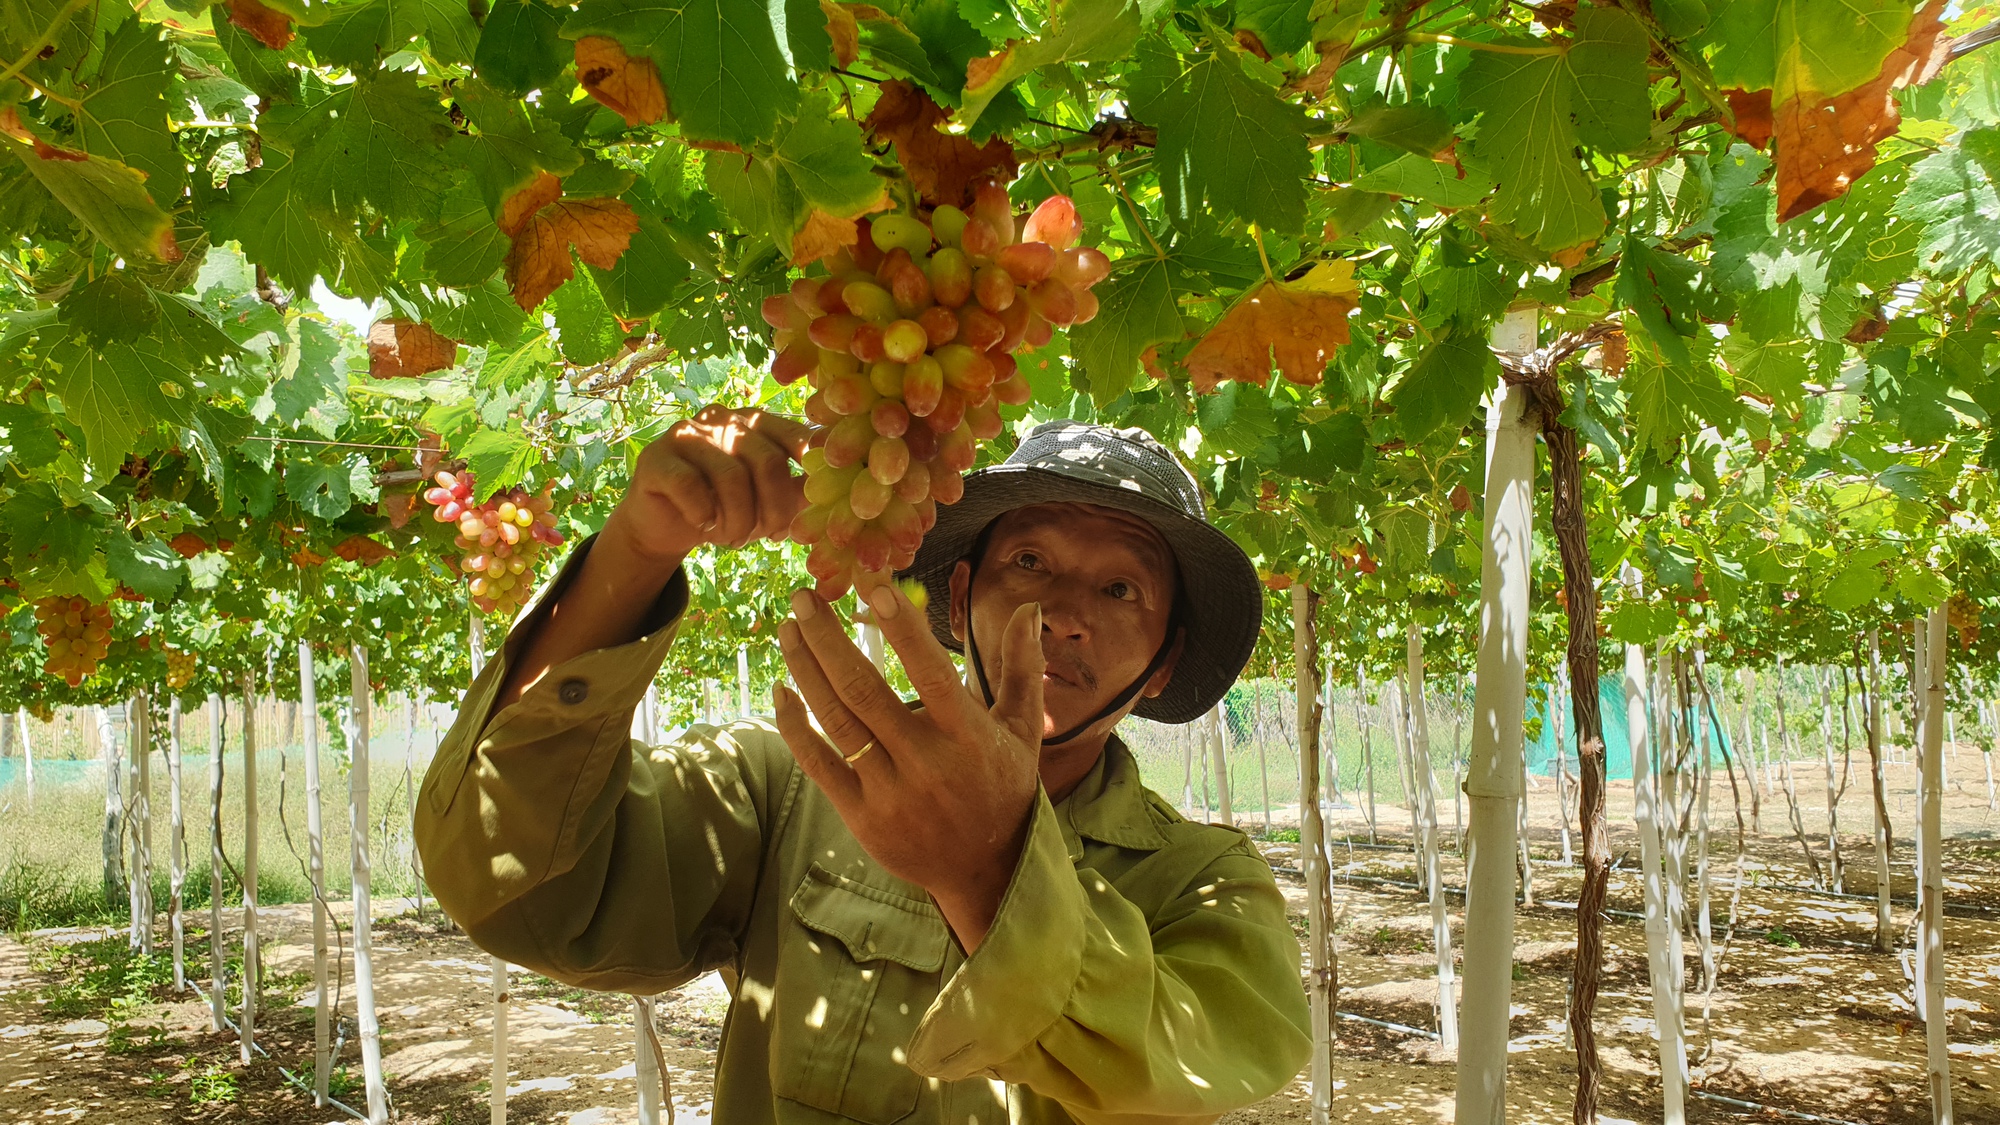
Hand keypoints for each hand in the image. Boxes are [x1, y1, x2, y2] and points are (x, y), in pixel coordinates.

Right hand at [600, 405, 810, 565]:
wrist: (666, 525)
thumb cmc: (726, 509)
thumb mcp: (768, 502)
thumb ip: (800, 492)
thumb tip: (840, 494)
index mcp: (754, 423)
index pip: (792, 434)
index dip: (810, 464)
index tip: (819, 494)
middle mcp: (722, 420)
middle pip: (766, 461)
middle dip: (775, 509)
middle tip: (771, 536)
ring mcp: (686, 435)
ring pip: (730, 476)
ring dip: (739, 519)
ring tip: (735, 538)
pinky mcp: (656, 458)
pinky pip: (690, 486)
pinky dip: (704, 514)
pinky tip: (705, 526)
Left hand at [772, 580, 1044, 950]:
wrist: (985, 870)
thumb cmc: (1004, 788)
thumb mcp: (1023, 729)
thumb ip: (1022, 666)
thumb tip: (1030, 607)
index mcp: (968, 736)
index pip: (930, 672)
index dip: (901, 629)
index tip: (872, 586)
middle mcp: (927, 763)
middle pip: (865, 690)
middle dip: (828, 638)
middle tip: (804, 595)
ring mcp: (890, 792)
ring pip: (837, 721)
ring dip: (806, 669)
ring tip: (788, 628)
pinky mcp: (862, 816)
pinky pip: (819, 764)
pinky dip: (795, 727)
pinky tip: (782, 690)